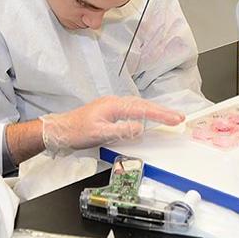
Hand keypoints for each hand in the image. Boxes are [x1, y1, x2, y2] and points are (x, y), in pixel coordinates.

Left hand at [41, 96, 184, 156]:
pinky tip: (147, 115)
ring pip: (139, 106)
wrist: (59, 130)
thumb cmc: (76, 132)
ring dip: (154, 111)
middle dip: (162, 111)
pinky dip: (144, 111)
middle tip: (179, 117)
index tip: (175, 118)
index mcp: (113, 106)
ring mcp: (111, 105)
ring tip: (169, 116)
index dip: (161, 114)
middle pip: (143, 105)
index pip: (142, 110)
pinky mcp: (109, 111)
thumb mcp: (99, 134)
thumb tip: (140, 127)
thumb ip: (121, 130)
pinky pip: (132, 109)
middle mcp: (114, 102)